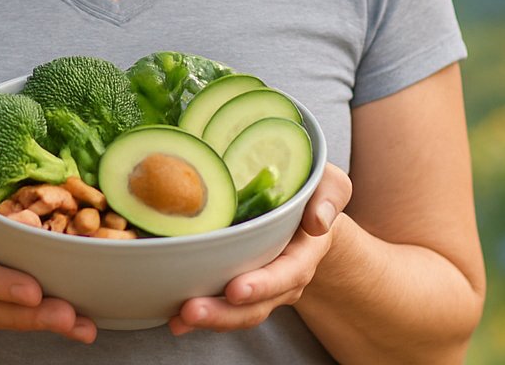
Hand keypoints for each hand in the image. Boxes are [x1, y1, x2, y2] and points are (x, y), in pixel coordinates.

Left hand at [168, 163, 353, 334]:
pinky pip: (221, 306)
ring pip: (237, 313)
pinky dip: (198, 315)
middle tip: (192, 310)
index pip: (287, 275)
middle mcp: (282, 279)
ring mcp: (260, 288)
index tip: (235, 289)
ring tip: (179, 319)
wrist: (306, 214)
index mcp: (304, 254)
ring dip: (208, 318)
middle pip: (256, 306)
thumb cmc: (311, 193)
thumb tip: (318, 222)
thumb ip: (330, 196)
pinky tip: (173, 317)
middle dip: (224, 313)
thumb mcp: (328, 185)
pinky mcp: (238, 288)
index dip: (262, 285)